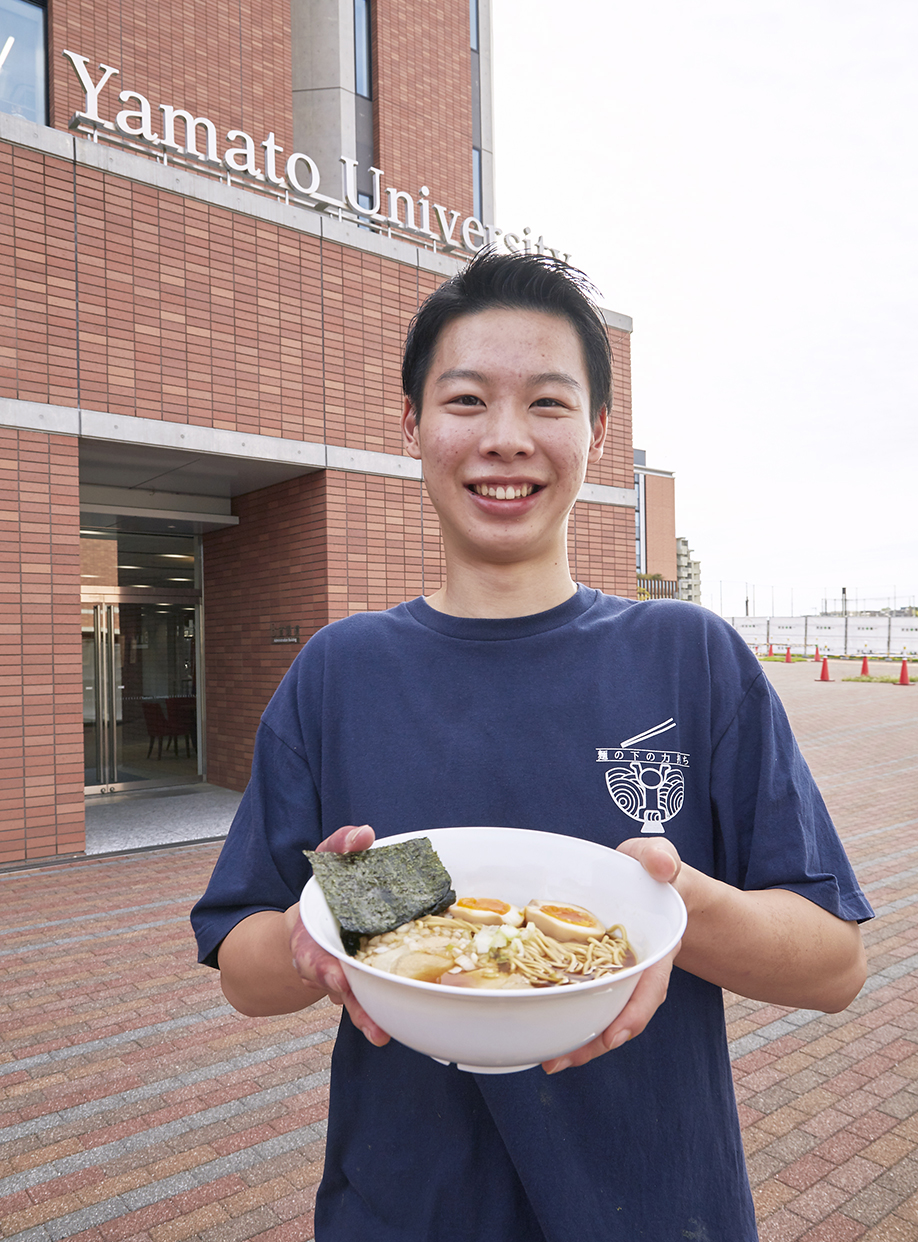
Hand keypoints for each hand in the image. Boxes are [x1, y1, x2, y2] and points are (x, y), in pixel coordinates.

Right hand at [288, 823, 390, 1047]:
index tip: (333, 976)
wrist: (324, 918)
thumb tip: (364, 833)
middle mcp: (326, 962)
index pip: (314, 955)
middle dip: (349, 1001)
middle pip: (336, 986)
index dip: (323, 967)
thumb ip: (341, 846)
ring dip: (366, 1016)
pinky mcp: (369, 979)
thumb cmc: (329, 889)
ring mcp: (347, 975)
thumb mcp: (328, 861)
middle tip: (364, 1017)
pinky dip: (383, 1012)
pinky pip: (375, 997)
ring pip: (356, 999)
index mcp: (311, 937)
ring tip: (380, 1034)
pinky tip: (397, 1026)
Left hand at [542, 837, 681, 1073]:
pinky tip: (543, 1027)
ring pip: (601, 1012)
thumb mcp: (659, 858)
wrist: (649, 882)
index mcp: (657, 948)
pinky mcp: (594, 971)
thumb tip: (660, 865)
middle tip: (558, 1061)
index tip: (614, 1036)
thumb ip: (661, 858)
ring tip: (548, 1060)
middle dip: (595, 1041)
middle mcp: (637, 969)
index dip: (634, 1013)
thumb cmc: (652, 870)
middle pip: (621, 1013)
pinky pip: (583, 997)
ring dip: (579, 1039)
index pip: (650, 987)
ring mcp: (616, 975)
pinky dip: (567, 1014)